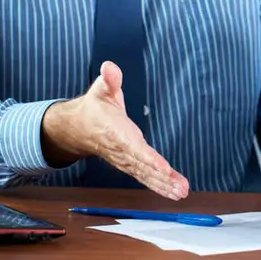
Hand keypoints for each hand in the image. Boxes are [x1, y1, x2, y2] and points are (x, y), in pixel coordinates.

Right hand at [41, 60, 188, 199]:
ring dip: (165, 185)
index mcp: (116, 132)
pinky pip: (144, 176)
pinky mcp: (129, 164)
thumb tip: (109, 67)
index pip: (134, 147)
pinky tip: (174, 191)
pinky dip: (159, 185)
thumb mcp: (100, 89)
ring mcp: (125, 159)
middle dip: (163, 178)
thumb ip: (108, 79)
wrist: (78, 128)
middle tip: (182, 188)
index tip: (164, 168)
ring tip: (182, 192)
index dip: (149, 158)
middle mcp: (121, 150)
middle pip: (143, 166)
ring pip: (146, 175)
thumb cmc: (94, 107)